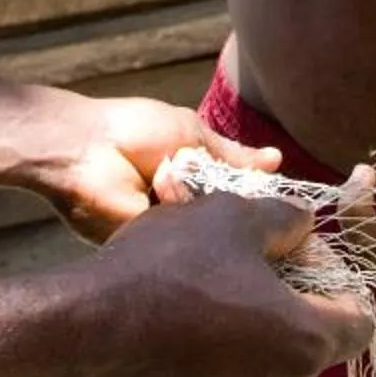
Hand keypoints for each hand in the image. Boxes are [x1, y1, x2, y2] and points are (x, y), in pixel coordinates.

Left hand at [17, 91, 280, 242]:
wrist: (84, 145)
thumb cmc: (133, 128)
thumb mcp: (191, 133)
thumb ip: (233, 154)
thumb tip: (277, 160)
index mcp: (195, 181)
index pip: (238, 201)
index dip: (258, 203)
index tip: (291, 211)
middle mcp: (184, 211)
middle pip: (227, 221)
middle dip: (237, 211)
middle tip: (234, 196)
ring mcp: (167, 232)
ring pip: (206, 231)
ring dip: (196, 200)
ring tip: (166, 173)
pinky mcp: (148, 248)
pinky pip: (180, 240)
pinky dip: (175, 213)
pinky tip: (160, 187)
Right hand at [88, 193, 375, 376]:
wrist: (86, 328)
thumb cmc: (170, 267)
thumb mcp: (236, 216)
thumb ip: (286, 219)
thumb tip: (304, 225)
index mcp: (305, 341)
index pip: (361, 321)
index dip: (342, 279)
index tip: (305, 250)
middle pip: (314, 337)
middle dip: (296, 293)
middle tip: (258, 252)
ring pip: (268, 353)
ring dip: (255, 315)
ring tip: (215, 272)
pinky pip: (228, 370)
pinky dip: (220, 340)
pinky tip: (183, 304)